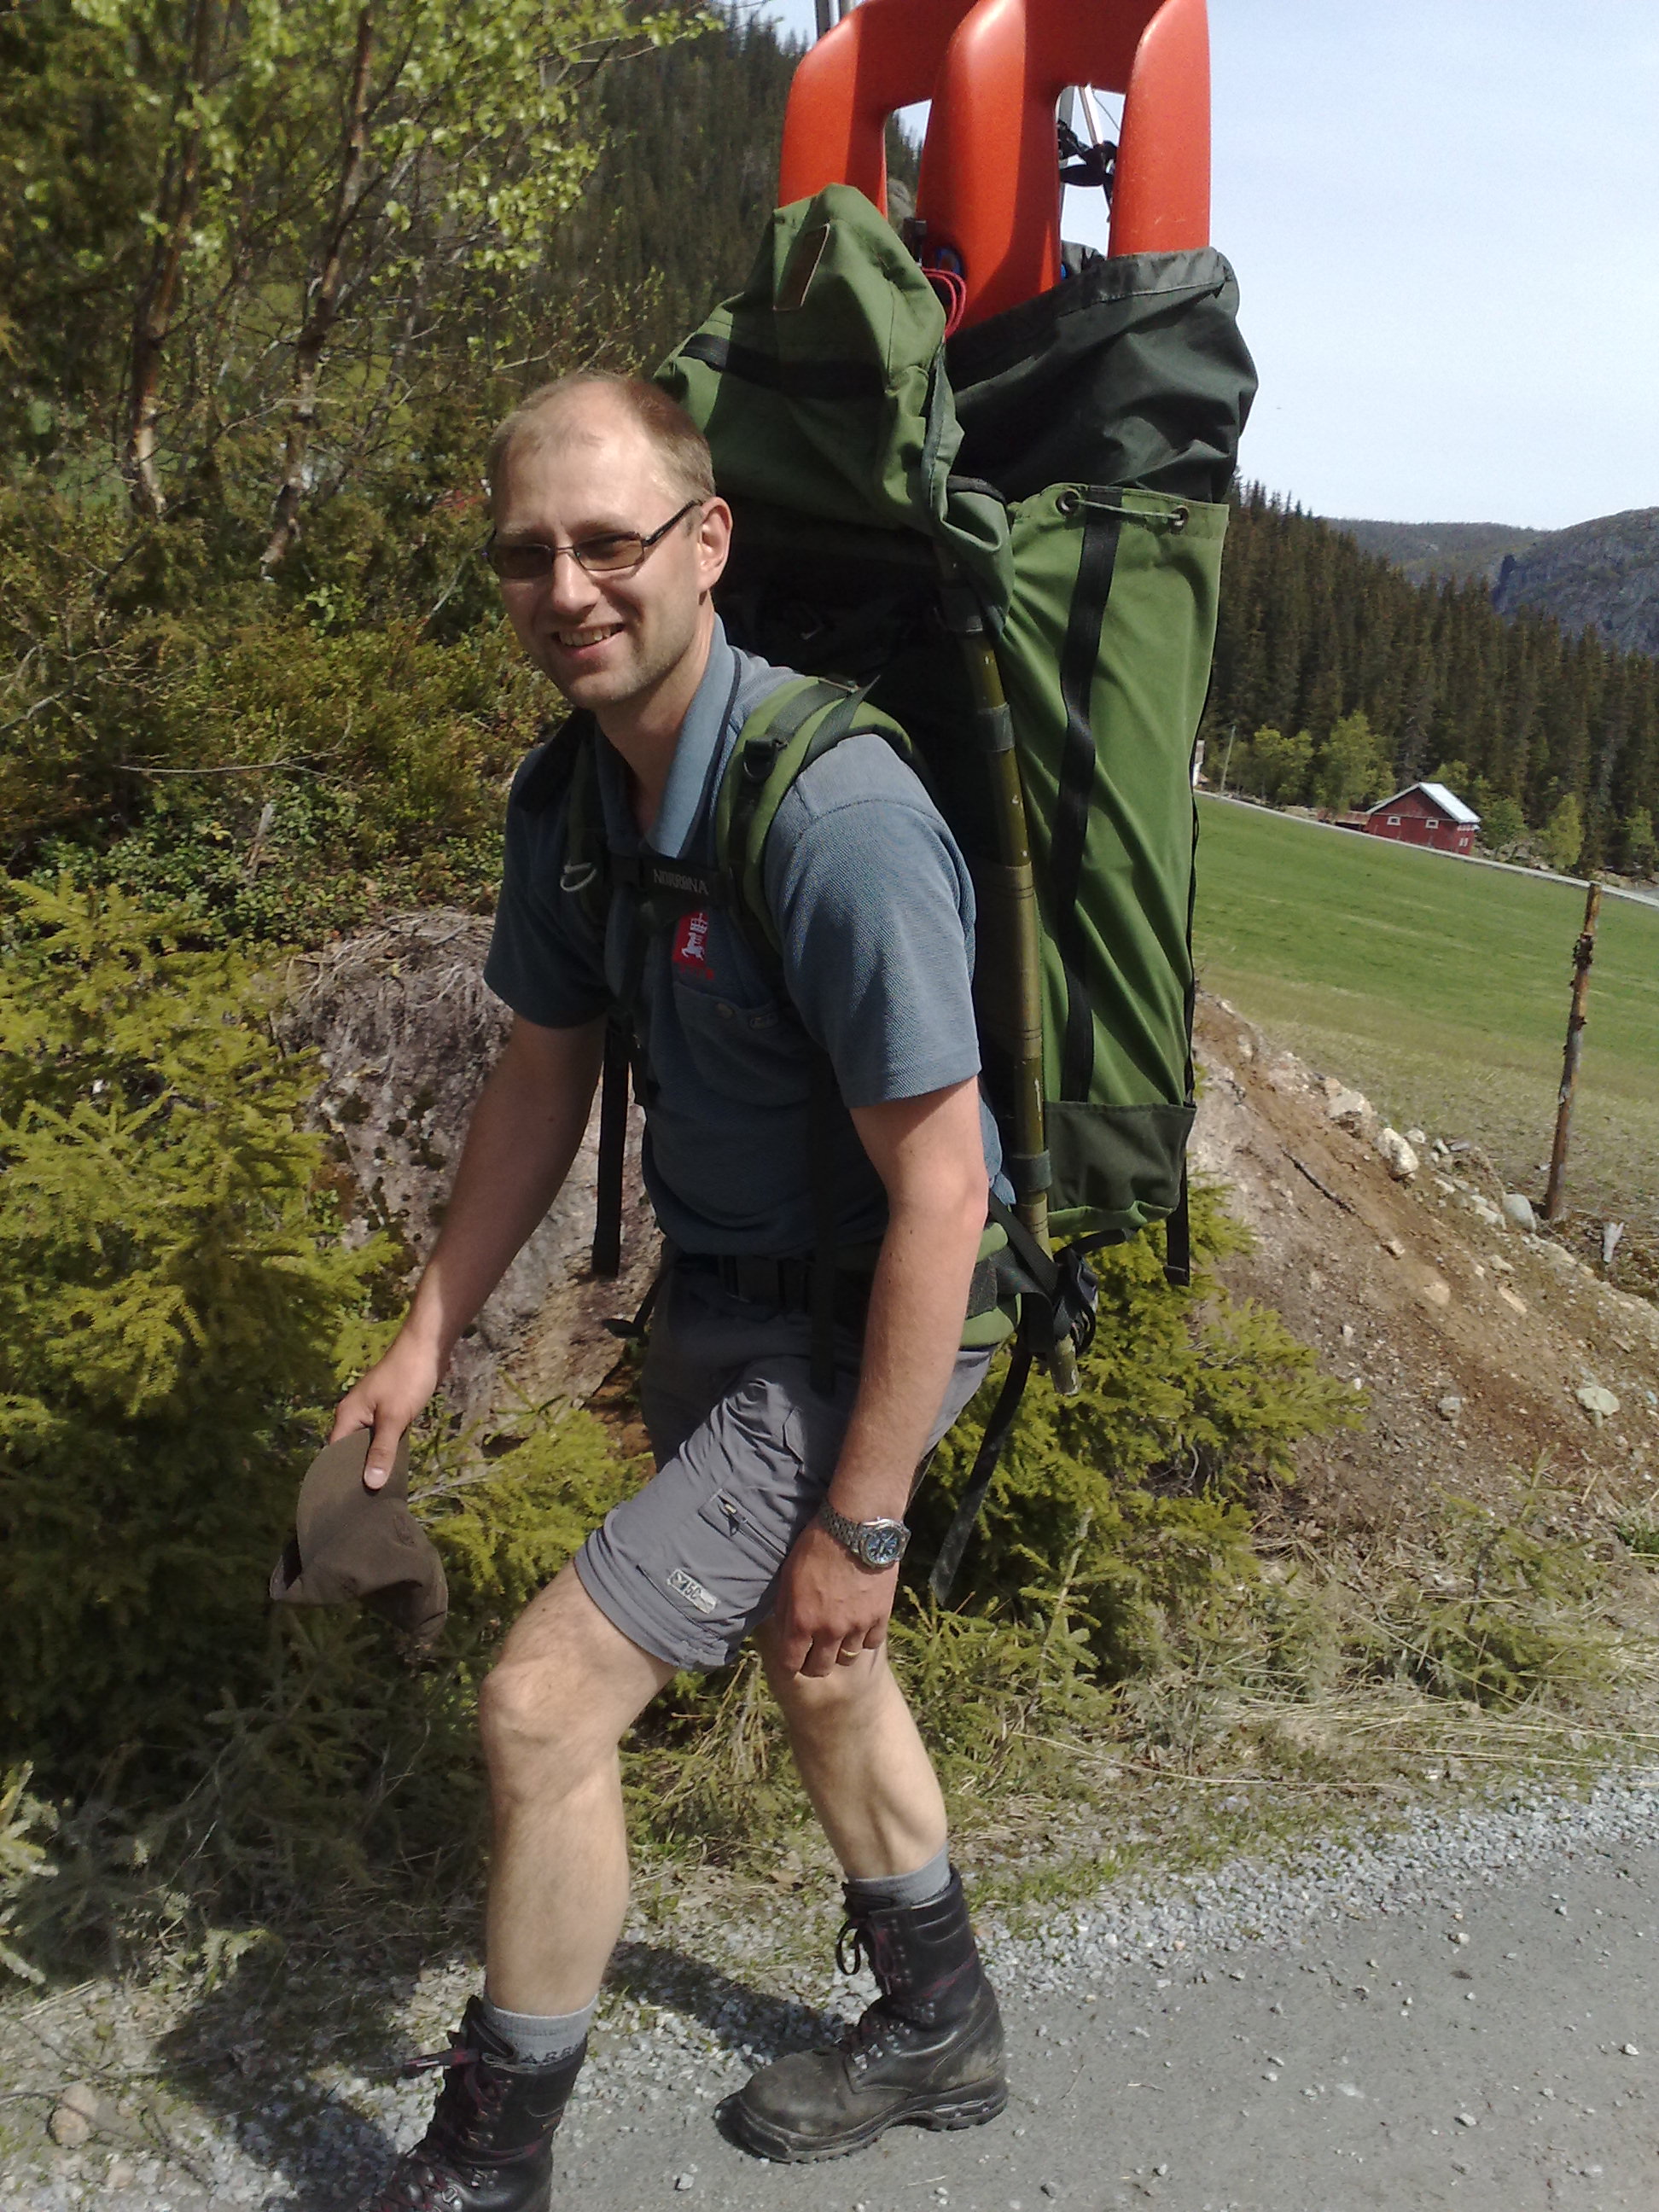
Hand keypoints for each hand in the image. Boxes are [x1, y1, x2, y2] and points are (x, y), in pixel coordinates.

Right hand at [329, 1330, 445, 1489]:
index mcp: (348, 1416)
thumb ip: (382, 1450)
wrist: (427, 1347)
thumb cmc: (407, 1379)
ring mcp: (372, 1413)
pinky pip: (381, 1436)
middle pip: (351, 1452)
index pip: (335, 1455)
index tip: (350, 1500)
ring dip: (375, 1461)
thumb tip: (371, 1483)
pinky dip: (386, 1449)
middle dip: (360, 1472)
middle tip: (369, 1500)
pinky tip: (393, 1466)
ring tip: (381, 1489)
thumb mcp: (394, 1418)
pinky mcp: (388, 1411)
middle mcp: (355, 1415)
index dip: (341, 1476)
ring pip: (368, 1444)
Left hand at [772, 1519, 897, 1677]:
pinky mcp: (880, 1616)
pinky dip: (864, 1638)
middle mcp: (828, 1630)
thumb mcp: (789, 1575)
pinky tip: (859, 1625)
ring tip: (838, 1635)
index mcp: (801, 1621)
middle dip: (813, 1663)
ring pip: (847, 1658)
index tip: (792, 1658)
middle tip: (813, 1652)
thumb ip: (786, 1609)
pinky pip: (871, 1642)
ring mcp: (856, 1625)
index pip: (791, 1664)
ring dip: (840, 1649)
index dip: (790, 1663)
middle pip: (820, 1668)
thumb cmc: (817, 1545)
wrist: (856, 1527)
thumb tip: (785, 1630)